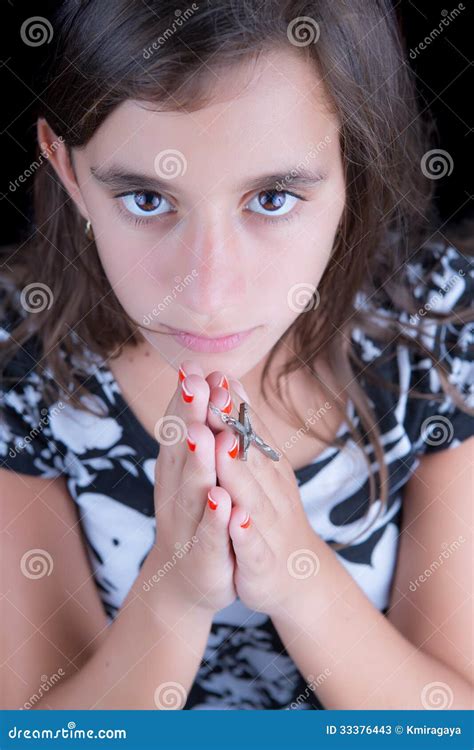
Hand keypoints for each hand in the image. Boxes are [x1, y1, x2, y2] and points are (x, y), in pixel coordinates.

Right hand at [151, 360, 235, 614]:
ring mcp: (186, 527)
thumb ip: (202, 431)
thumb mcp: (198, 471)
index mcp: (177, 471)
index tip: (193, 368)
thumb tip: (210, 380)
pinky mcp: (203, 557)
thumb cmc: (197, 517)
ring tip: (203, 434)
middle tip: (193, 385)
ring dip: (198, 462)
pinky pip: (209, 536)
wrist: (189, 582)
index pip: (180, 429)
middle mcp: (175, 494)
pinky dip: (215, 518)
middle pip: (182, 451)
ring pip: (192, 491)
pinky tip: (222, 499)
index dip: (186, 400)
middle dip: (189, 418)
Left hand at [205, 371, 319, 616]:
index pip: (247, 431)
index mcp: (265, 469)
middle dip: (230, 425)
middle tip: (214, 393)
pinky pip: (251, 546)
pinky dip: (243, 532)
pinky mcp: (261, 561)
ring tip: (221, 444)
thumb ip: (245, 430)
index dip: (231, 404)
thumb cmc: (269, 515)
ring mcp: (267, 526)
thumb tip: (230, 381)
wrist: (296, 577)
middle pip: (248, 454)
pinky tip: (233, 518)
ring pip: (251, 496)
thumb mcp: (259, 469)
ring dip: (236, 470)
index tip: (215, 373)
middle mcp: (270, 491)